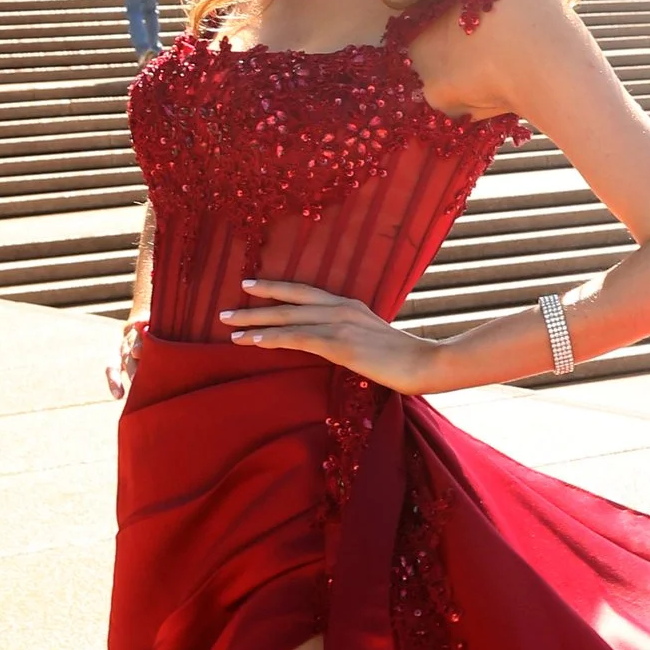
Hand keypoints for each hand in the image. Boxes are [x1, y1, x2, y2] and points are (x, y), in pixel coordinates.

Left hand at [219, 279, 442, 392]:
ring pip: (288, 319)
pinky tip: (253, 341)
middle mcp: (341, 308)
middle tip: (224, 309)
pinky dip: (273, 338)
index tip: (249, 286)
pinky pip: (298, 339)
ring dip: (255, 323)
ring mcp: (340, 324)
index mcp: (348, 304)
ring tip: (229, 328)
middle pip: (289, 303)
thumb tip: (329, 344)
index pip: (304, 292)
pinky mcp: (340, 344)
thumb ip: (349, 336)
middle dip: (254, 306)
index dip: (275, 288)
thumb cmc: (403, 358)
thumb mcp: (371, 339)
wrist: (424, 364)